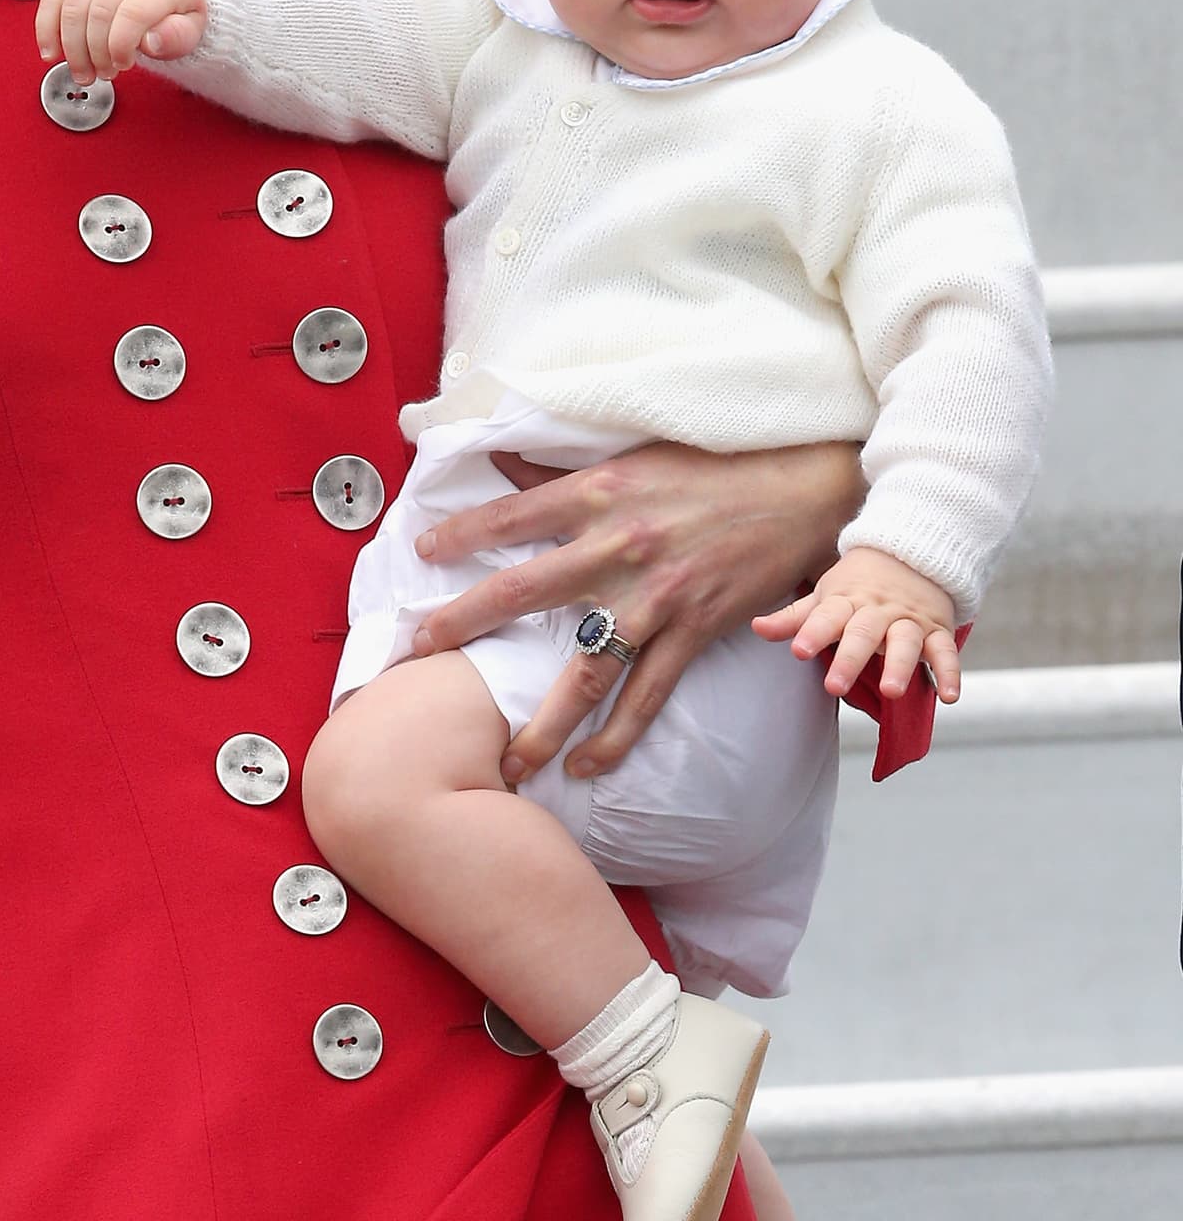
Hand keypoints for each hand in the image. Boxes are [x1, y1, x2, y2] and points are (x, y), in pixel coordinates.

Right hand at [36, 0, 206, 84]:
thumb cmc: (174, 10)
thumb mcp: (191, 28)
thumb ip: (177, 37)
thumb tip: (151, 42)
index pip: (132, 13)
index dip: (121, 45)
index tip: (123, 65)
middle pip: (98, 13)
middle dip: (96, 53)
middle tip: (104, 74)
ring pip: (72, 9)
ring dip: (73, 48)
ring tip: (84, 71)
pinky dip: (47, 29)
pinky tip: (51, 53)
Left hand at [409, 438, 863, 782]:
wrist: (803, 488)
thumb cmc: (715, 464)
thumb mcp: (633, 453)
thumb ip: (564, 470)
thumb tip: (500, 463)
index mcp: (598, 492)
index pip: (510, 515)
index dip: (462, 534)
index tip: (423, 553)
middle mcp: (617, 546)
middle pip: (523, 592)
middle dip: (464, 625)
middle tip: (417, 654)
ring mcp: (656, 596)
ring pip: (585, 670)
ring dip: (543, 721)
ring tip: (507, 763)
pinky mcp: (694, 629)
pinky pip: (648, 695)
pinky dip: (617, 737)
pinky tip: (587, 767)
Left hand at [751, 546, 959, 702]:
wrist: (912, 550)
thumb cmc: (858, 583)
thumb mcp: (826, 595)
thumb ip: (794, 617)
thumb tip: (755, 627)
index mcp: (846, 601)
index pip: (827, 616)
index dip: (813, 633)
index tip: (799, 652)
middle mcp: (877, 611)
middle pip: (863, 633)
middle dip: (849, 659)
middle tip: (834, 686)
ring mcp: (909, 620)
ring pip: (905, 642)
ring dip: (899, 666)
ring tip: (891, 691)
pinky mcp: (936, 630)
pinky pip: (945, 651)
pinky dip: (949, 673)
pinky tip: (948, 696)